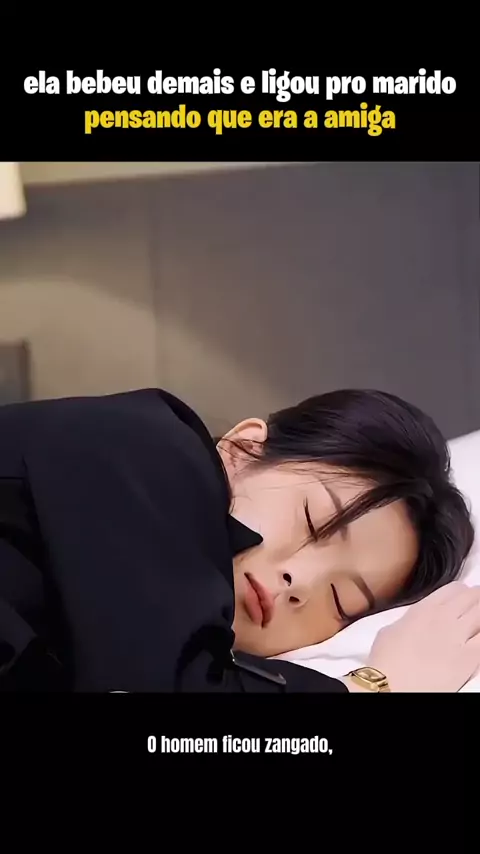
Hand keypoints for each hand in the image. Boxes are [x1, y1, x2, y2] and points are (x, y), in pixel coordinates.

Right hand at [362, 582, 479, 691]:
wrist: (391, 685)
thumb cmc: (385, 659)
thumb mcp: (391, 629)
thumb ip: (409, 620)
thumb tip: (413, 623)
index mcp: (425, 608)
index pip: (455, 588)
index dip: (462, 592)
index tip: (463, 598)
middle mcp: (444, 617)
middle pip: (473, 597)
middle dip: (477, 599)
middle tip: (477, 605)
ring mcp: (458, 636)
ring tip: (478, 623)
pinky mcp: (469, 658)